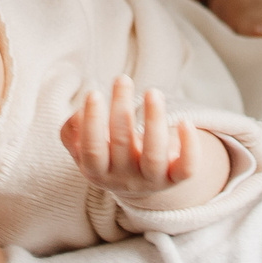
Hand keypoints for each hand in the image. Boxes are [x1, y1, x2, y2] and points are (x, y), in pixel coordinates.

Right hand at [59, 76, 218, 209]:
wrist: (135, 184)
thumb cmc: (106, 154)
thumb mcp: (82, 148)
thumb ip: (72, 132)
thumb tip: (80, 114)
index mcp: (97, 172)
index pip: (93, 150)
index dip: (92, 123)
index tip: (94, 92)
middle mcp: (124, 180)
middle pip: (122, 146)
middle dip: (121, 109)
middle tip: (122, 79)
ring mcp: (151, 181)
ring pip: (154, 156)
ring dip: (154, 121)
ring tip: (153, 92)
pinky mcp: (175, 179)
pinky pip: (186, 168)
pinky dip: (189, 147)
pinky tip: (185, 121)